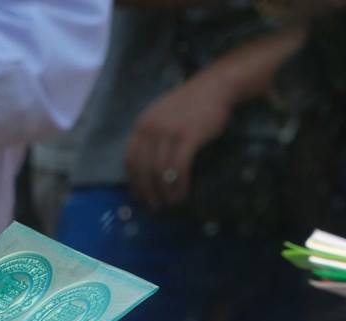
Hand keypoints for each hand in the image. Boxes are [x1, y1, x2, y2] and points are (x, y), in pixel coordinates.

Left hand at [125, 75, 234, 210]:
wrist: (214, 87)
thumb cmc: (189, 106)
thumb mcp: (161, 117)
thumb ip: (151, 138)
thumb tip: (146, 169)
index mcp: (141, 125)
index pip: (130, 160)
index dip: (134, 182)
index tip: (139, 197)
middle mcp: (151, 129)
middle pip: (143, 169)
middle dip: (147, 192)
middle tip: (154, 207)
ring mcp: (169, 132)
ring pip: (160, 171)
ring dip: (164, 192)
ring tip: (170, 203)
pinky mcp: (188, 137)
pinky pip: (178, 168)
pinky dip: (178, 185)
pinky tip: (181, 194)